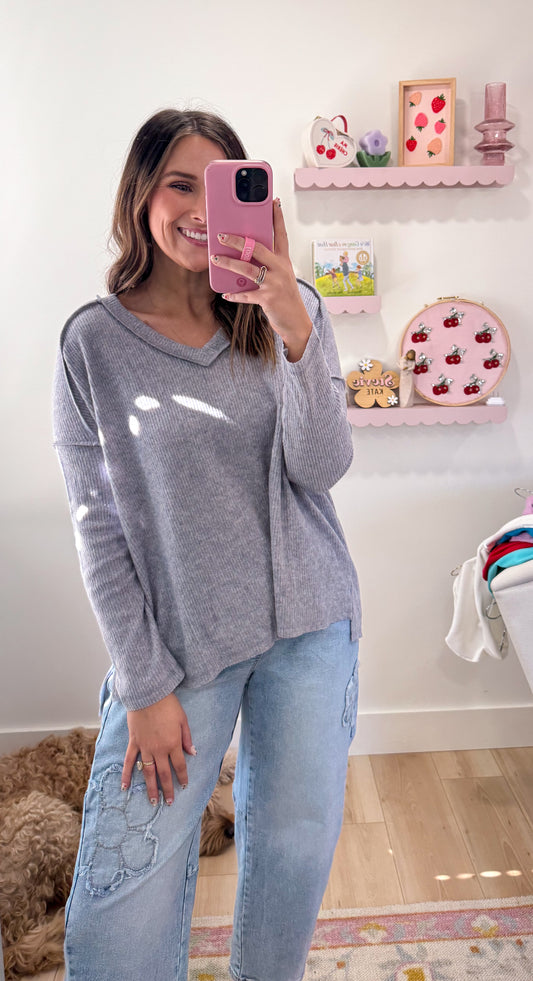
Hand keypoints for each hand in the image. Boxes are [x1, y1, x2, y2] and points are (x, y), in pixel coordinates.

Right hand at [121, 693, 195, 805]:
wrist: (148, 694)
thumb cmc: (168, 705)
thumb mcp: (183, 720)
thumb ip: (187, 738)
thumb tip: (192, 753)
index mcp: (173, 744)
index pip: (179, 766)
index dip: (182, 777)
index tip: (184, 786)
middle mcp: (159, 749)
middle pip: (164, 774)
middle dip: (167, 789)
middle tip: (169, 802)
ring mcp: (145, 747)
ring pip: (147, 772)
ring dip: (150, 788)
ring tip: (152, 802)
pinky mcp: (134, 742)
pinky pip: (129, 761)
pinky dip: (126, 775)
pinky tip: (125, 787)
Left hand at [210, 199, 312, 361]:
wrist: (296, 322)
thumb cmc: (285, 297)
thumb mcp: (280, 277)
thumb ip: (265, 265)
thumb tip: (241, 256)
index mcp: (284, 261)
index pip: (281, 234)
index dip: (277, 217)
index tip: (273, 201)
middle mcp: (280, 269)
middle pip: (258, 248)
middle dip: (238, 241)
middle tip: (221, 235)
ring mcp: (274, 283)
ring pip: (247, 269)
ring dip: (229, 263)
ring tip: (214, 258)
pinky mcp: (268, 298)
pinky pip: (246, 294)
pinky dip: (235, 294)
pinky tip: (225, 292)